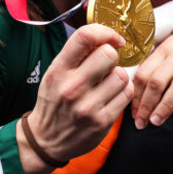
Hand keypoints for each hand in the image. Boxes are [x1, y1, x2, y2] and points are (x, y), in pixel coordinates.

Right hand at [23, 24, 132, 171]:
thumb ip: (76, 56)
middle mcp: (71, 87)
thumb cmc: (54, 101)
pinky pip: (127, 94)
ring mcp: (87, 106)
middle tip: (106, 66)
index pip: (85, 37)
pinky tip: (113, 95)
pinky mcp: (102, 122)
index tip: (113, 39)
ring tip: (108, 83)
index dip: (105, 32)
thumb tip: (105, 37)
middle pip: (108, 55)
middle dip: (112, 57)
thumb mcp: (55, 74)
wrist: (46, 140)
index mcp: (58, 71)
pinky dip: (124, 92)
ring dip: (119, 76)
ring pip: (122, 75)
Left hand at [132, 17, 172, 128]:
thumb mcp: (170, 48)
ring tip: (158, 120)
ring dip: (167, 104)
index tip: (134, 114)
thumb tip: (136, 92)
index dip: (137, 96)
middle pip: (159, 80)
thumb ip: (155, 66)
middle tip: (142, 123)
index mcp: (165, 49)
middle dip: (148, 104)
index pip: (145, 73)